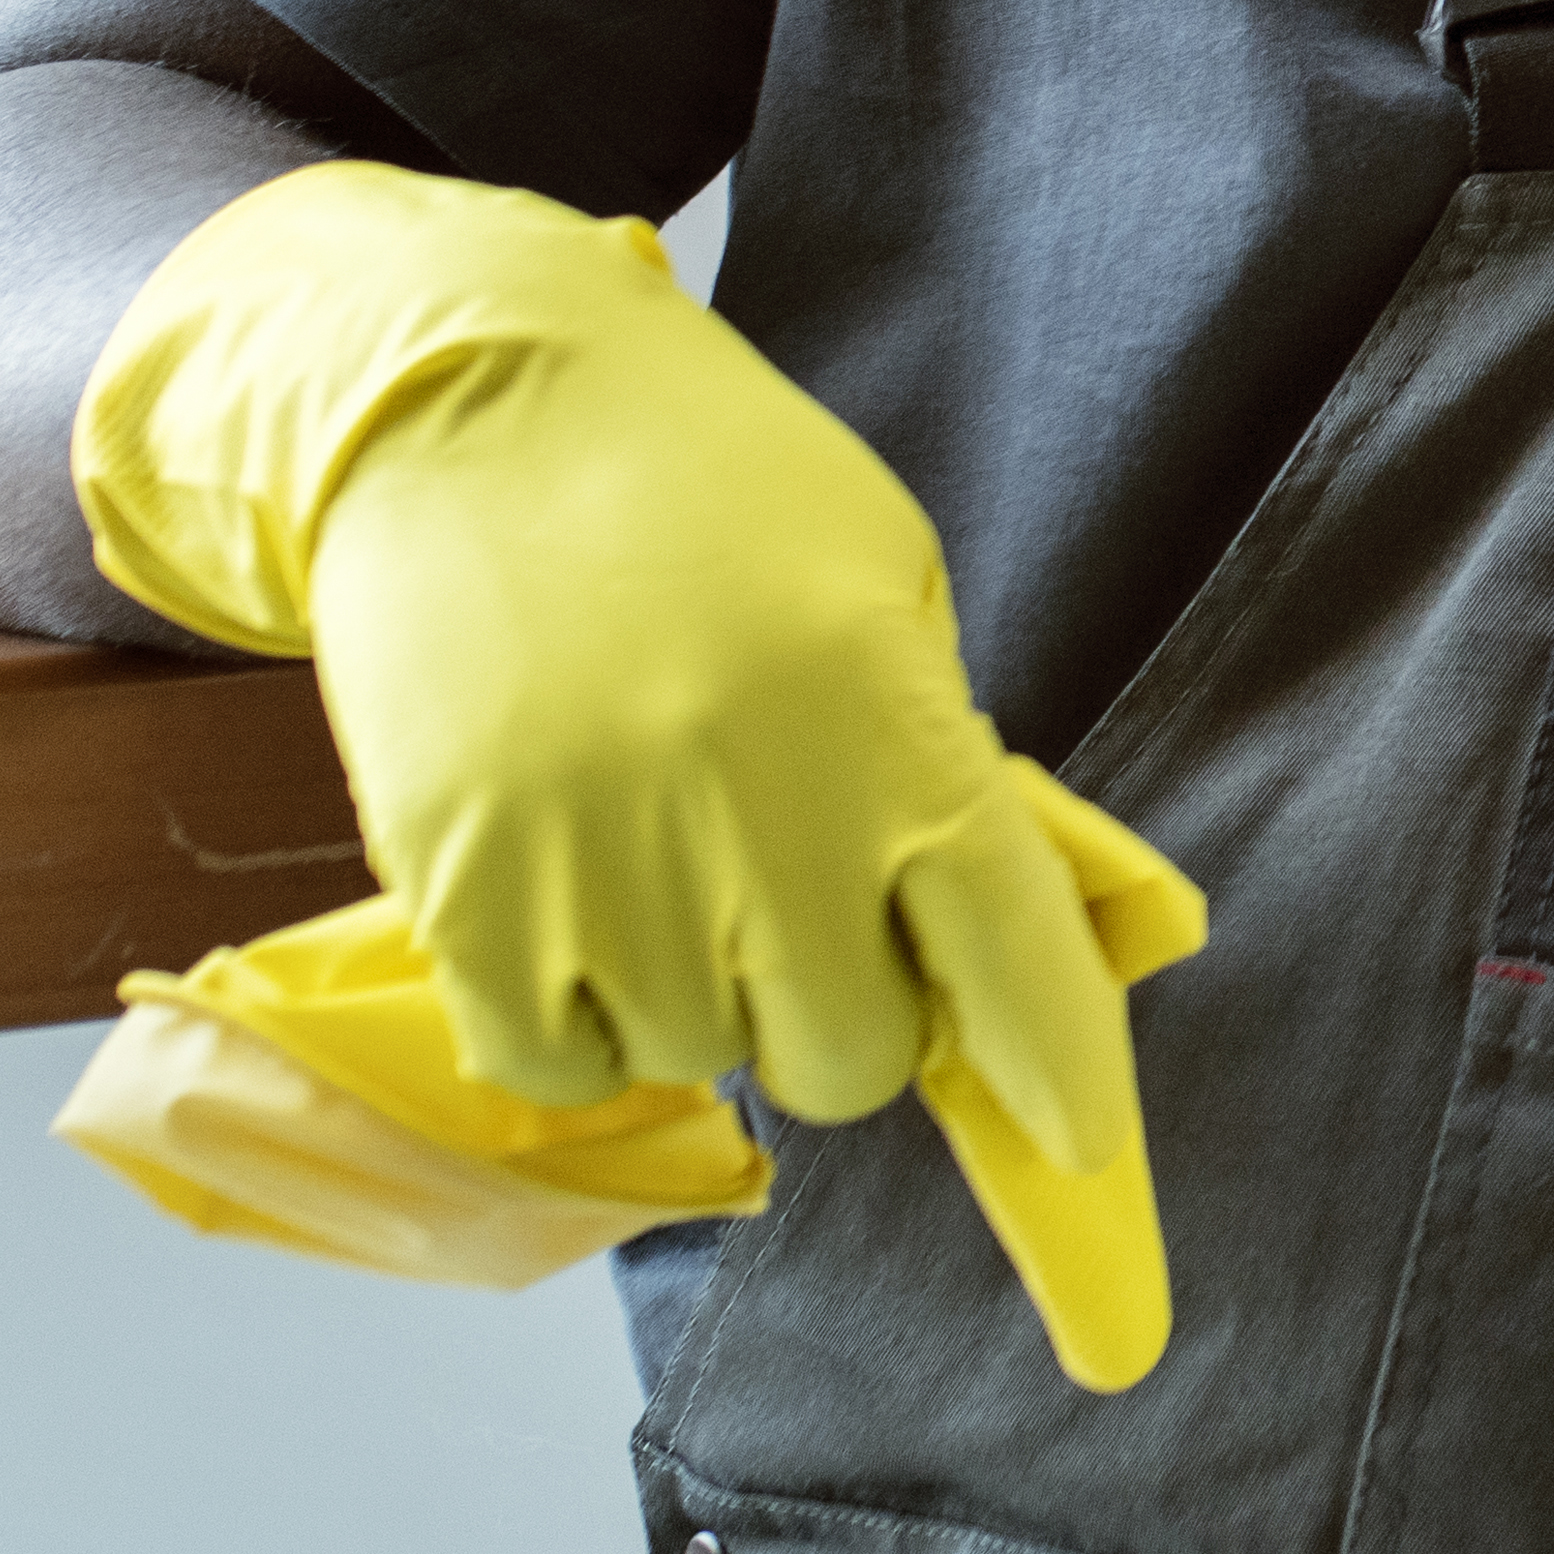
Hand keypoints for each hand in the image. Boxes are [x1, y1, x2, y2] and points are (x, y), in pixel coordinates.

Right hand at [77, 162, 1201, 1383]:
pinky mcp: (464, 891)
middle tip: (808, 909)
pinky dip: (582, 1025)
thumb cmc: (709, 489)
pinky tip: (579, 900)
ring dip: (709, 999)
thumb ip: (946, 769)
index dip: (1060, 1072)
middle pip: (848, 1059)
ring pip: (703, 1062)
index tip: (1089, 1154)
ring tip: (669, 843)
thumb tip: (1036, 951)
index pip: (1013, 956)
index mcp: (887, 720)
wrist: (465, 399)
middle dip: (852, 1018)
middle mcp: (756, 809)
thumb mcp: (885, 588)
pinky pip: (558, 1063)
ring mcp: (604, 860)